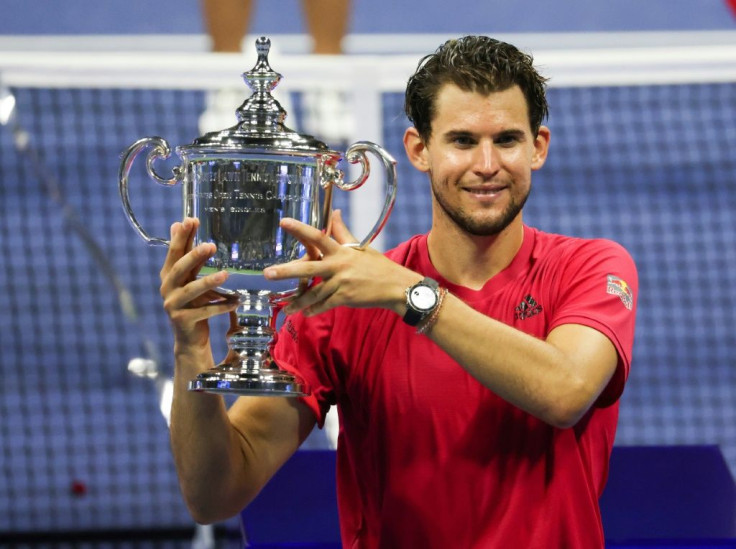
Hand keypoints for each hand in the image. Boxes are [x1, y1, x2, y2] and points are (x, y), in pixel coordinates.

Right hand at [159, 217, 238, 348]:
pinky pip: (204, 312)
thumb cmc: (193, 303)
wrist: (189, 338)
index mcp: (168, 275)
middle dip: (194, 255)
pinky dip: (220, 306)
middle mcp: (167, 289)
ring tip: (226, 274)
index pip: (174, 252)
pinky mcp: (182, 321)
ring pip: (191, 291)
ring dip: (208, 282)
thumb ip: (186, 254)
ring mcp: (173, 306)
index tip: (191, 220)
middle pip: (179, 269)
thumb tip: (178, 222)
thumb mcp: (189, 278)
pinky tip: (235, 302)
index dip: (181, 236)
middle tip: (211, 245)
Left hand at [263, 210, 419, 316]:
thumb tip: (335, 213)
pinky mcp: (345, 298)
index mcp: (341, 251)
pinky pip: (324, 305)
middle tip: (268, 273)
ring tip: (285, 307)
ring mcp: (341, 283)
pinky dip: (314, 310)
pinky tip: (305, 313)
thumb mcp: (361, 247)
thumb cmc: (377, 266)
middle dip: (286, 271)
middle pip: (308, 268)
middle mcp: (338, 266)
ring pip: (314, 293)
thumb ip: (343, 232)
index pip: (318, 237)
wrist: (395, 287)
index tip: (283, 222)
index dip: (300, 229)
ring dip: (298, 302)